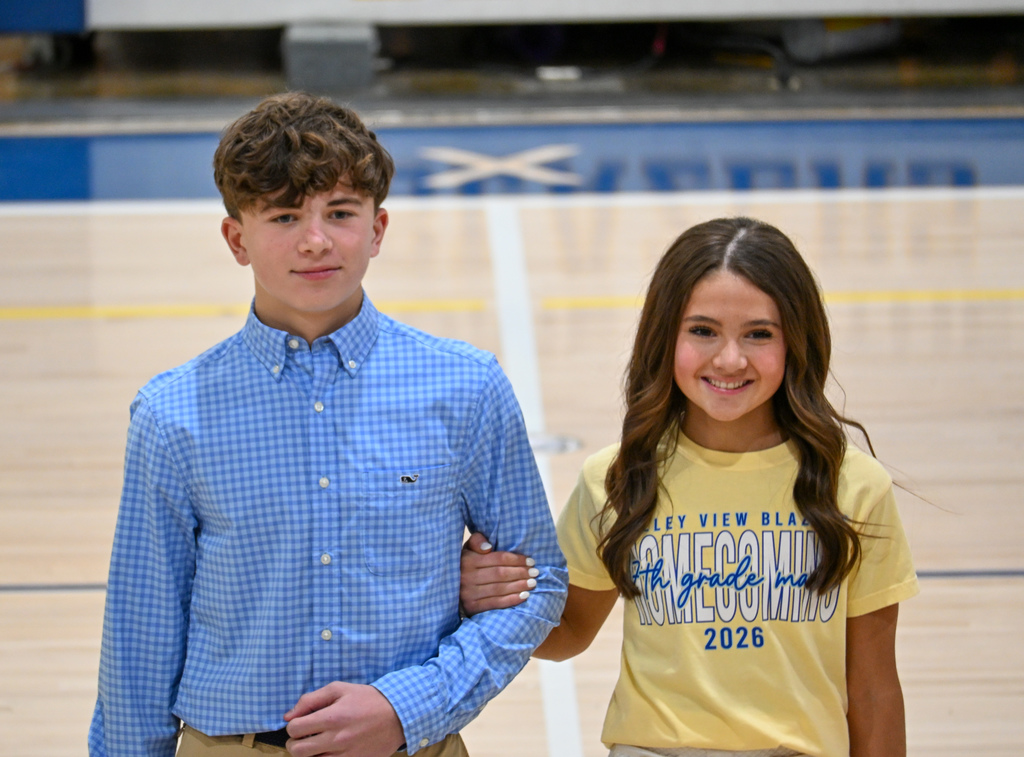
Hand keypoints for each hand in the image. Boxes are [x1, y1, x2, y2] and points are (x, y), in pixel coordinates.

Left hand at [284, 682, 404, 756]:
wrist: (398, 715)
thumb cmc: (368, 699)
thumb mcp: (339, 689)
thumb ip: (311, 699)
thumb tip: (288, 715)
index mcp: (332, 717)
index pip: (295, 729)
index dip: (292, 725)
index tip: (300, 722)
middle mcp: (336, 738)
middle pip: (297, 750)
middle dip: (294, 742)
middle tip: (302, 736)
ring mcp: (345, 754)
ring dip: (308, 753)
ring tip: (316, 743)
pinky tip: (328, 750)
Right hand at [460, 532, 537, 615]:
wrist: (449, 589)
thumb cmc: (464, 565)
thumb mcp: (467, 549)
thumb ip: (477, 541)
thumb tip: (488, 548)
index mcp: (467, 560)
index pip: (497, 558)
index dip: (516, 559)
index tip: (531, 561)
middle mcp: (466, 577)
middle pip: (500, 574)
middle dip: (521, 573)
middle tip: (536, 573)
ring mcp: (468, 593)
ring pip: (499, 589)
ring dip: (519, 586)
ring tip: (532, 583)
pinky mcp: (471, 607)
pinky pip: (495, 603)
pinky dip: (511, 600)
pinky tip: (524, 596)